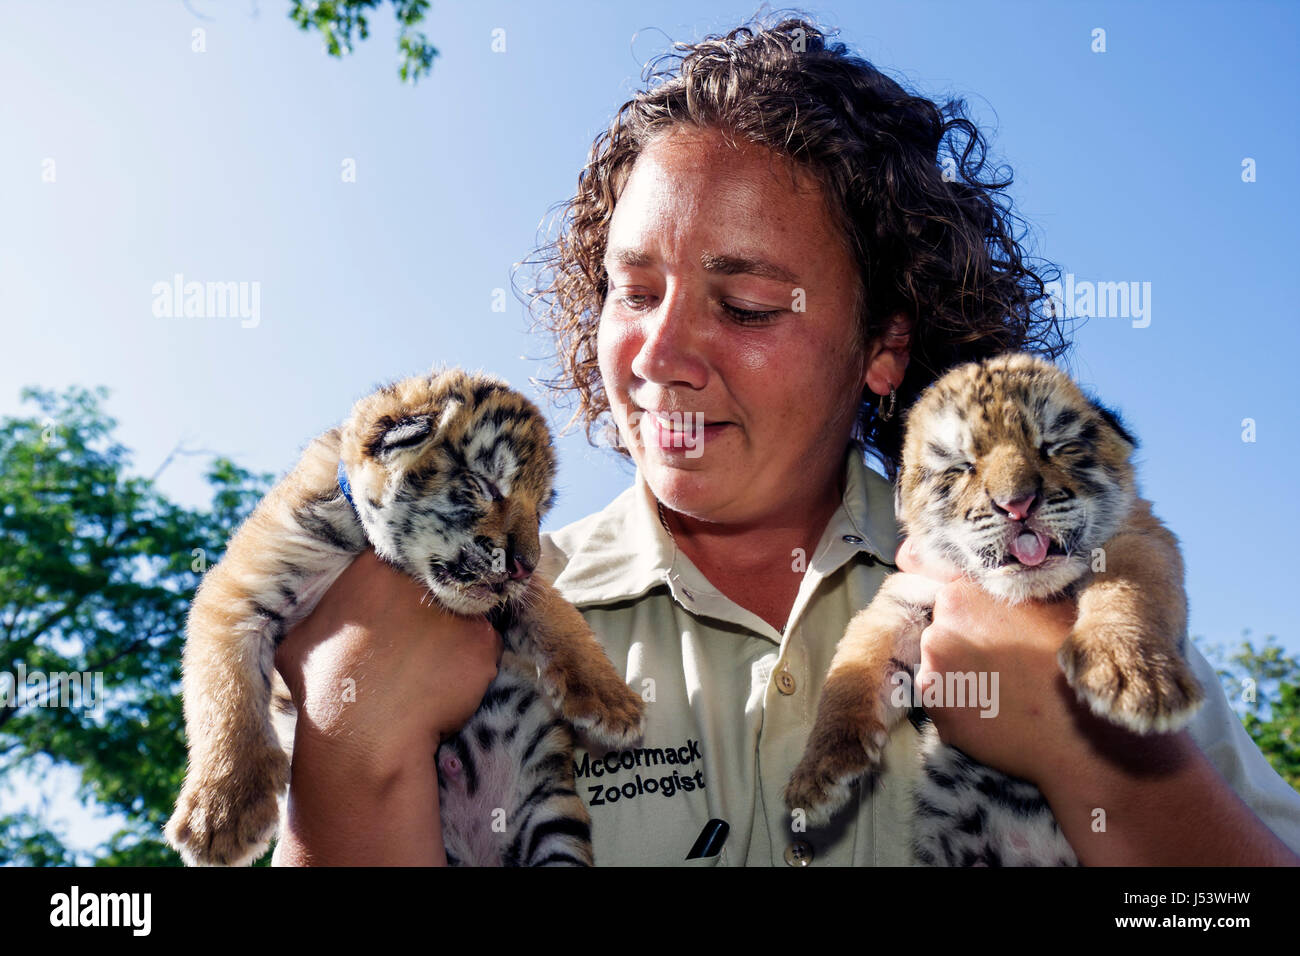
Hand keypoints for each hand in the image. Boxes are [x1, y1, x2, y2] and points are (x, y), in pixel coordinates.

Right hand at [271, 549, 502, 865]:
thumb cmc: (322, 688)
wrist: (362, 736)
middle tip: (420, 633)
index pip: (402, 553)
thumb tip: (329, 609)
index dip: (404, 579)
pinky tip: (448, 681)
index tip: (401, 602)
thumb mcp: (300, 636)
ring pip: (465, 608)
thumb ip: (324, 610)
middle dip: (434, 598)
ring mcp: (456, 606)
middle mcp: (421, 576)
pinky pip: (482, 644)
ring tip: (431, 661)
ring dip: (455, 629)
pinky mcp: (483, 640)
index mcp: (374, 565)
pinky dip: (471, 662)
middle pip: (439, 575)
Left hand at [895, 536, 1080, 784]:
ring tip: (1004, 686)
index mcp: (960, 595)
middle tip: (1003, 657)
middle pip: (940, 628)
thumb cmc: (1074, 660)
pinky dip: (962, 704)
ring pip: (940, 665)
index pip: (937, 587)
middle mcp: (937, 630)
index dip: (960, 602)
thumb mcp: (1051, 601)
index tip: (974, 615)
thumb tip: (1006, 567)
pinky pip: (944, 701)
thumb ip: (1013, 582)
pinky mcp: (938, 715)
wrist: (1086, 728)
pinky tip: (997, 709)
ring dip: (960, 672)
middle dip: (963, 638)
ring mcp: (933, 674)